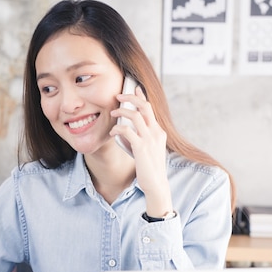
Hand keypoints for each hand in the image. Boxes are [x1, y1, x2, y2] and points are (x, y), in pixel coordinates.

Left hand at [110, 87, 172, 216]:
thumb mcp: (148, 149)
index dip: (142, 96)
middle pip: (144, 106)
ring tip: (112, 113)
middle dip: (131, 97)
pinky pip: (127, 131)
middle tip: (118, 95)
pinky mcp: (141, 147)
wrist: (156, 183)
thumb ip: (142, 137)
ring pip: (135, 116)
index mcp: (159, 132)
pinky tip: (112, 133)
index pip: (150, 108)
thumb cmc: (149, 167)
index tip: (134, 88)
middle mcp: (156, 132)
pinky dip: (118, 129)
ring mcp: (149, 139)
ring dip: (121, 111)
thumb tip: (126, 129)